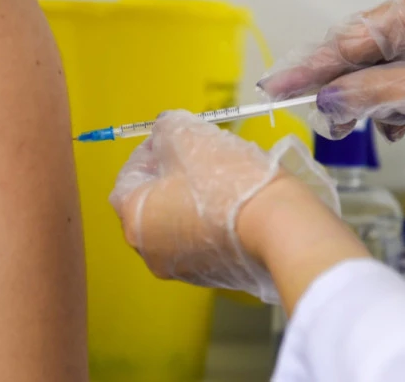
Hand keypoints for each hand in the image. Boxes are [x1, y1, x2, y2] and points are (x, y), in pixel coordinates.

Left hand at [109, 111, 338, 303]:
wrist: (278, 226)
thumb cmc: (225, 179)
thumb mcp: (187, 135)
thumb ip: (164, 127)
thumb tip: (162, 132)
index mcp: (134, 219)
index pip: (126, 179)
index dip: (145, 152)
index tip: (168, 139)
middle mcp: (149, 251)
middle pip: (150, 203)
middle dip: (168, 175)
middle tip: (195, 154)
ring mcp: (182, 268)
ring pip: (177, 223)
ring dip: (190, 198)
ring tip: (220, 175)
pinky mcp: (212, 276)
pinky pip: (202, 240)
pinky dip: (209, 220)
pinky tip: (233, 201)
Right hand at [257, 0, 404, 141]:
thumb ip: (376, 93)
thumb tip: (327, 101)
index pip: (344, 43)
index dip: (307, 69)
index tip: (274, 88)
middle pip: (352, 60)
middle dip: (337, 93)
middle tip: (324, 123)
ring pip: (369, 80)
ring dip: (363, 106)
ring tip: (361, 128)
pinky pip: (391, 92)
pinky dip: (387, 113)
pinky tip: (396, 127)